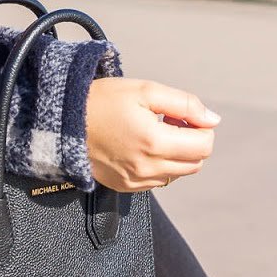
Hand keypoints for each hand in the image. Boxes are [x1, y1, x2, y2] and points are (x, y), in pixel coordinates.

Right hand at [85, 78, 219, 191]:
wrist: (64, 122)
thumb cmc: (103, 100)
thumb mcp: (146, 90)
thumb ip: (185, 104)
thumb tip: (213, 120)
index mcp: (155, 142)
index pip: (204, 146)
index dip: (201, 127)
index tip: (181, 114)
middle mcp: (147, 167)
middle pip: (195, 163)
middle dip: (191, 140)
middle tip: (169, 120)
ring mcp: (136, 180)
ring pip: (178, 173)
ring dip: (176, 153)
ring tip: (153, 131)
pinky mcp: (125, 186)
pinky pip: (158, 180)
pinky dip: (159, 164)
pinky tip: (141, 145)